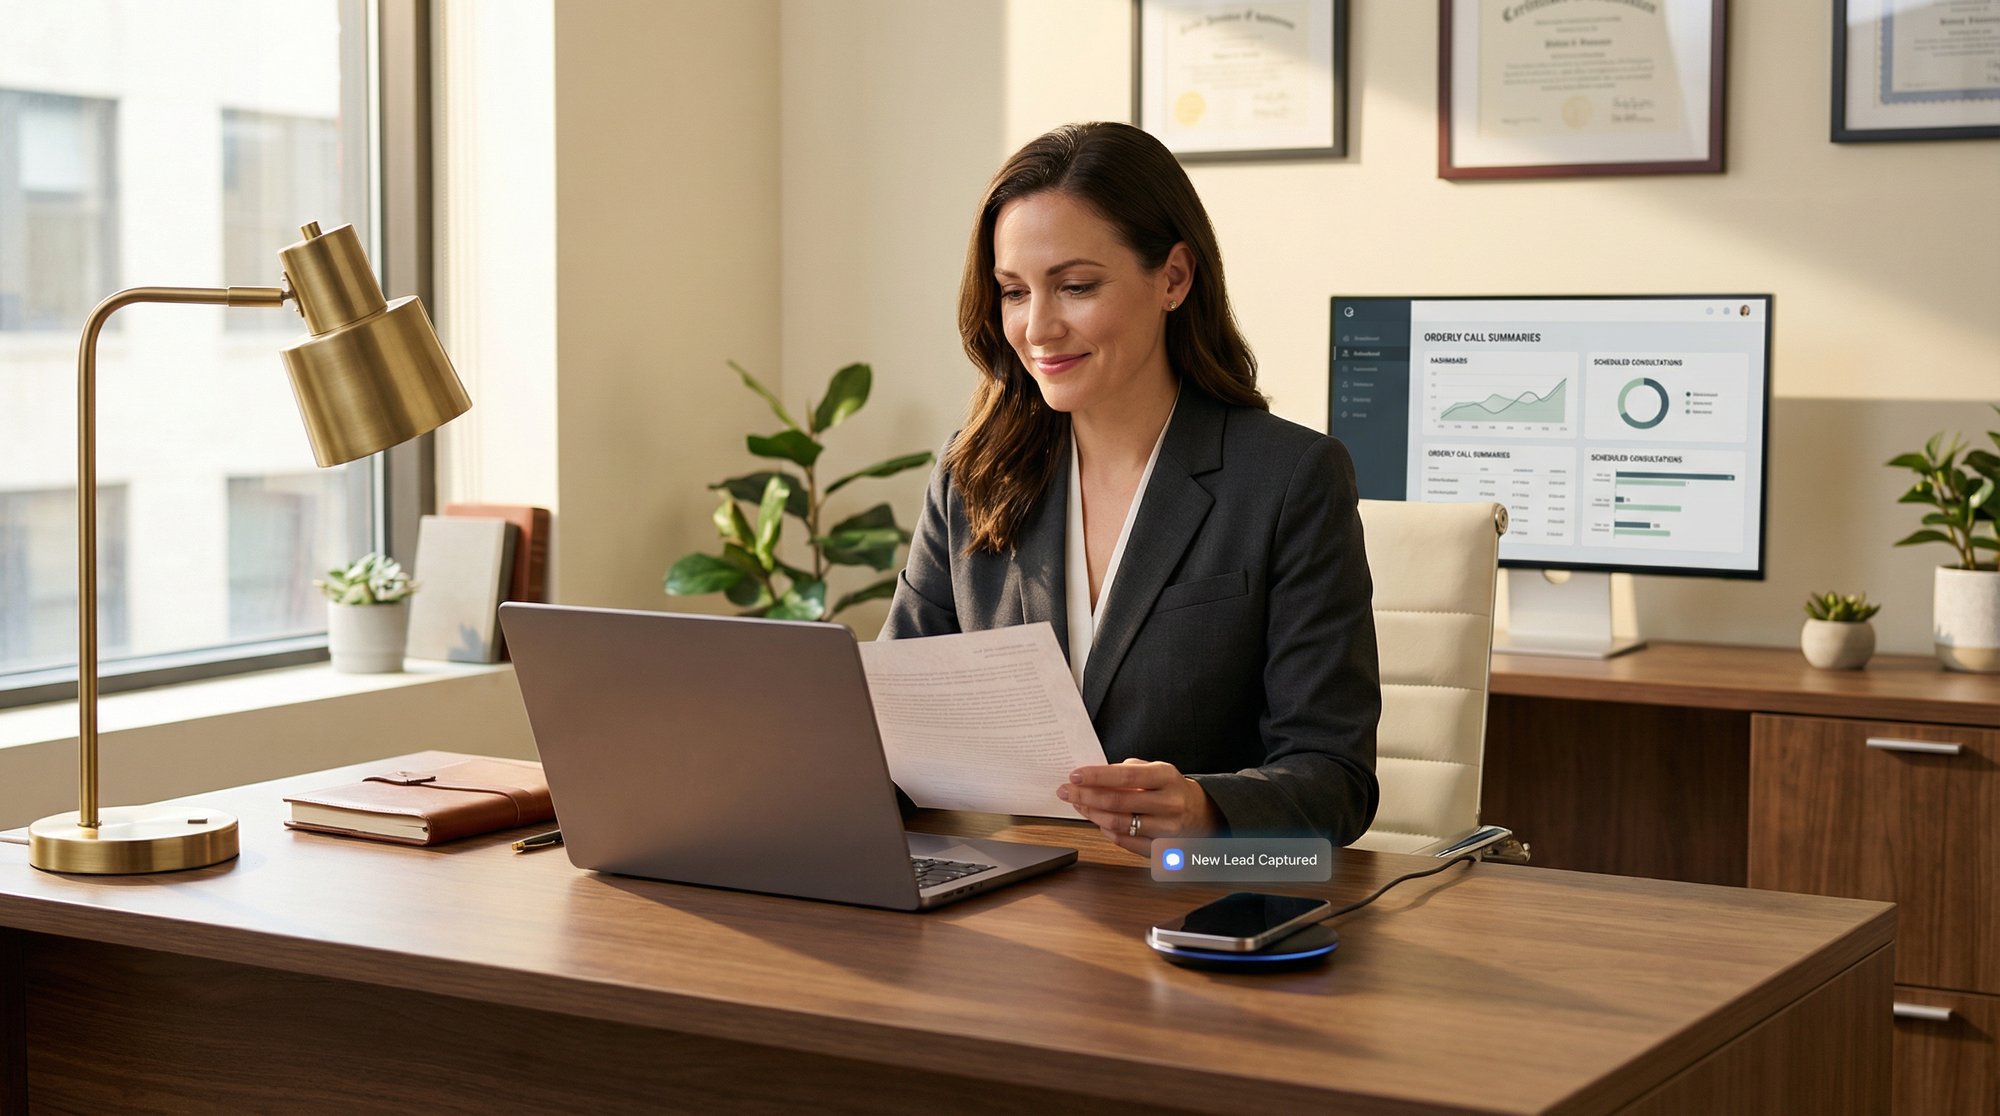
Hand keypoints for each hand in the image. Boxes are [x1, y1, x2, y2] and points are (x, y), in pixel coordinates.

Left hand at [1056, 758, 1219, 855]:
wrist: (1203, 814)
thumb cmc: (1171, 789)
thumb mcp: (1156, 770)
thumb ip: (1127, 771)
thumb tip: (1093, 776)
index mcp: (1166, 778)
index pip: (1125, 777)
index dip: (1096, 777)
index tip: (1075, 776)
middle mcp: (1169, 804)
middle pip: (1117, 803)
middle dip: (1086, 796)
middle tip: (1066, 791)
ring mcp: (1166, 830)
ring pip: (1118, 825)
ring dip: (1092, 814)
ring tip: (1079, 804)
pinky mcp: (1161, 850)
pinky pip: (1126, 842)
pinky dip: (1106, 831)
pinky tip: (1098, 821)